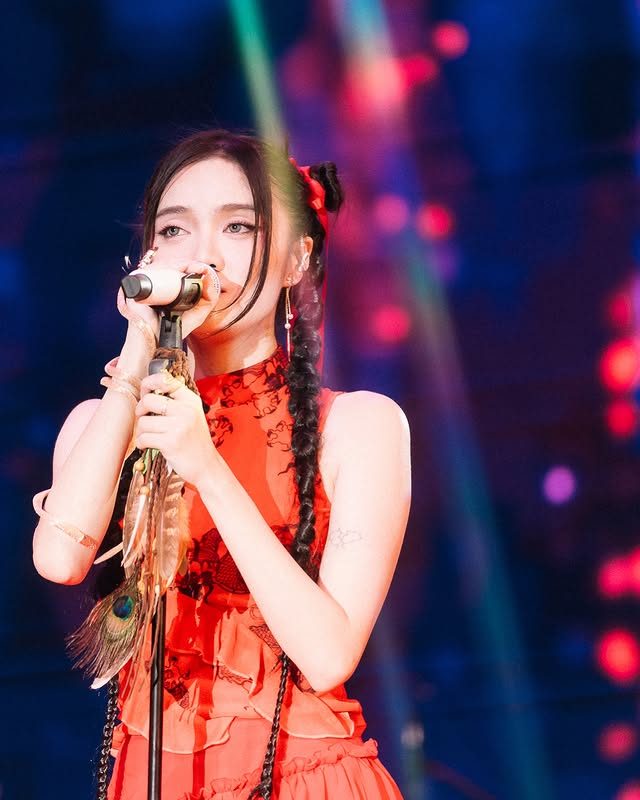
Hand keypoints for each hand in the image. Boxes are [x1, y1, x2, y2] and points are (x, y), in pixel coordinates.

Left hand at [134, 370, 217, 487]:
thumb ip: (175, 403)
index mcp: (191, 400)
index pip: (165, 380)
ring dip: (141, 431)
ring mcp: (179, 426)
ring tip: (149, 437)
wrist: (207, 466)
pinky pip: (144, 438)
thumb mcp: (191, 415)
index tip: (145, 392)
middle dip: (140, 410)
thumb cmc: (194, 441)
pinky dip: (142, 443)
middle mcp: (186, 410)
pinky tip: (148, 446)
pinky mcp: (171, 442)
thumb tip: (146, 392)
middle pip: (148, 400)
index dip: (149, 383)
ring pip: (143, 422)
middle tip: (144, 419)